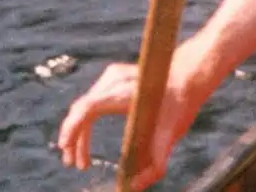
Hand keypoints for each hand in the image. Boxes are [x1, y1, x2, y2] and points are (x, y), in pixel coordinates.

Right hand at [57, 50, 209, 190]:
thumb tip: (134, 187)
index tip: (66, 148)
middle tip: (75, 164)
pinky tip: (86, 140)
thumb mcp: (171, 136)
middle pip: (81, 109)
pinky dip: (85, 121)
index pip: (88, 107)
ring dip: (78, 133)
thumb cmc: (179, 105)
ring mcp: (113, 75)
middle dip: (73, 138)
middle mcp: (116, 79)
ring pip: (84, 106)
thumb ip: (156, 164)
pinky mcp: (113, 76)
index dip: (72, 128)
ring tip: (81, 160)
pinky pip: (90, 101)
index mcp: (127, 92)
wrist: (189, 77)